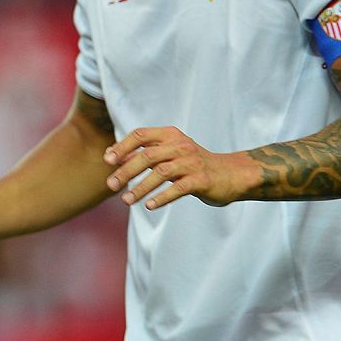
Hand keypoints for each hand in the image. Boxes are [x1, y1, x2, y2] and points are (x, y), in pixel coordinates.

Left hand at [104, 126, 260, 209]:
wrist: (232, 174)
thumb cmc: (193, 164)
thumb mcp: (169, 153)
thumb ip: (144, 152)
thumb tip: (110, 154)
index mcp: (170, 135)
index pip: (140, 135)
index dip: (122, 146)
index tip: (107, 161)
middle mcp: (180, 146)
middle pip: (147, 156)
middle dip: (125, 171)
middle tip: (111, 185)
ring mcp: (192, 162)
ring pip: (160, 173)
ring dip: (140, 188)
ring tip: (126, 201)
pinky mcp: (201, 180)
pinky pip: (178, 189)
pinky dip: (162, 197)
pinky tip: (149, 206)